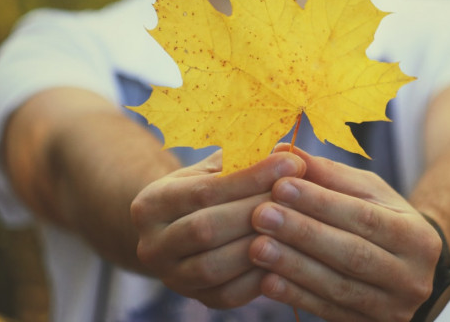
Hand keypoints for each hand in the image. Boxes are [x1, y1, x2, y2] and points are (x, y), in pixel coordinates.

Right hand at [131, 149, 305, 308]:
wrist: (182, 230)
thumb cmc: (206, 189)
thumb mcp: (213, 168)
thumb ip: (242, 158)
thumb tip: (285, 150)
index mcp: (150, 205)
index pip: (204, 191)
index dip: (251, 177)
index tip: (291, 163)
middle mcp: (152, 246)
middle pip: (206, 229)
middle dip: (257, 209)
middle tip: (299, 193)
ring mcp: (172, 278)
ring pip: (215, 265)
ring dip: (260, 243)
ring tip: (297, 220)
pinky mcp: (199, 300)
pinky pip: (231, 293)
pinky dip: (260, 274)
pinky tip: (288, 252)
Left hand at [249, 144, 441, 321]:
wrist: (414, 275)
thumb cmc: (383, 222)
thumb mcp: (368, 194)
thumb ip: (328, 174)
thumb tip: (285, 152)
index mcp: (416, 236)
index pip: (365, 217)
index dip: (321, 202)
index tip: (281, 185)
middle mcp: (411, 277)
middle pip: (352, 254)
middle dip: (303, 233)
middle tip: (261, 214)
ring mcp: (392, 309)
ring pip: (338, 287)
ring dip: (293, 267)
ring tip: (257, 246)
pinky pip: (328, 313)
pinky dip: (296, 296)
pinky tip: (267, 281)